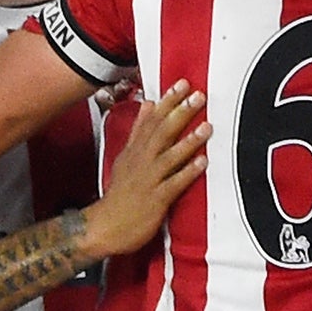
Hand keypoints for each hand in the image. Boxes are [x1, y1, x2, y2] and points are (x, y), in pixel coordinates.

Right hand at [82, 81, 209, 255]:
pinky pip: (174, 183)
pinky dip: (188, 172)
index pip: (151, 119)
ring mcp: (149, 180)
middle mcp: (142, 161)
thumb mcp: (125, 156)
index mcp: (135, 150)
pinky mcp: (156, 199)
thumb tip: (149, 104)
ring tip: (206, 127)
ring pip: (169, 156)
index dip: (167, 101)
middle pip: (161, 132)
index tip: (182, 84)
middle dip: (180, 113)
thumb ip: (139, 130)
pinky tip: (203, 163)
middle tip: (197, 96)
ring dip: (188, 141)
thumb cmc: (120, 193)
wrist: (105, 226)